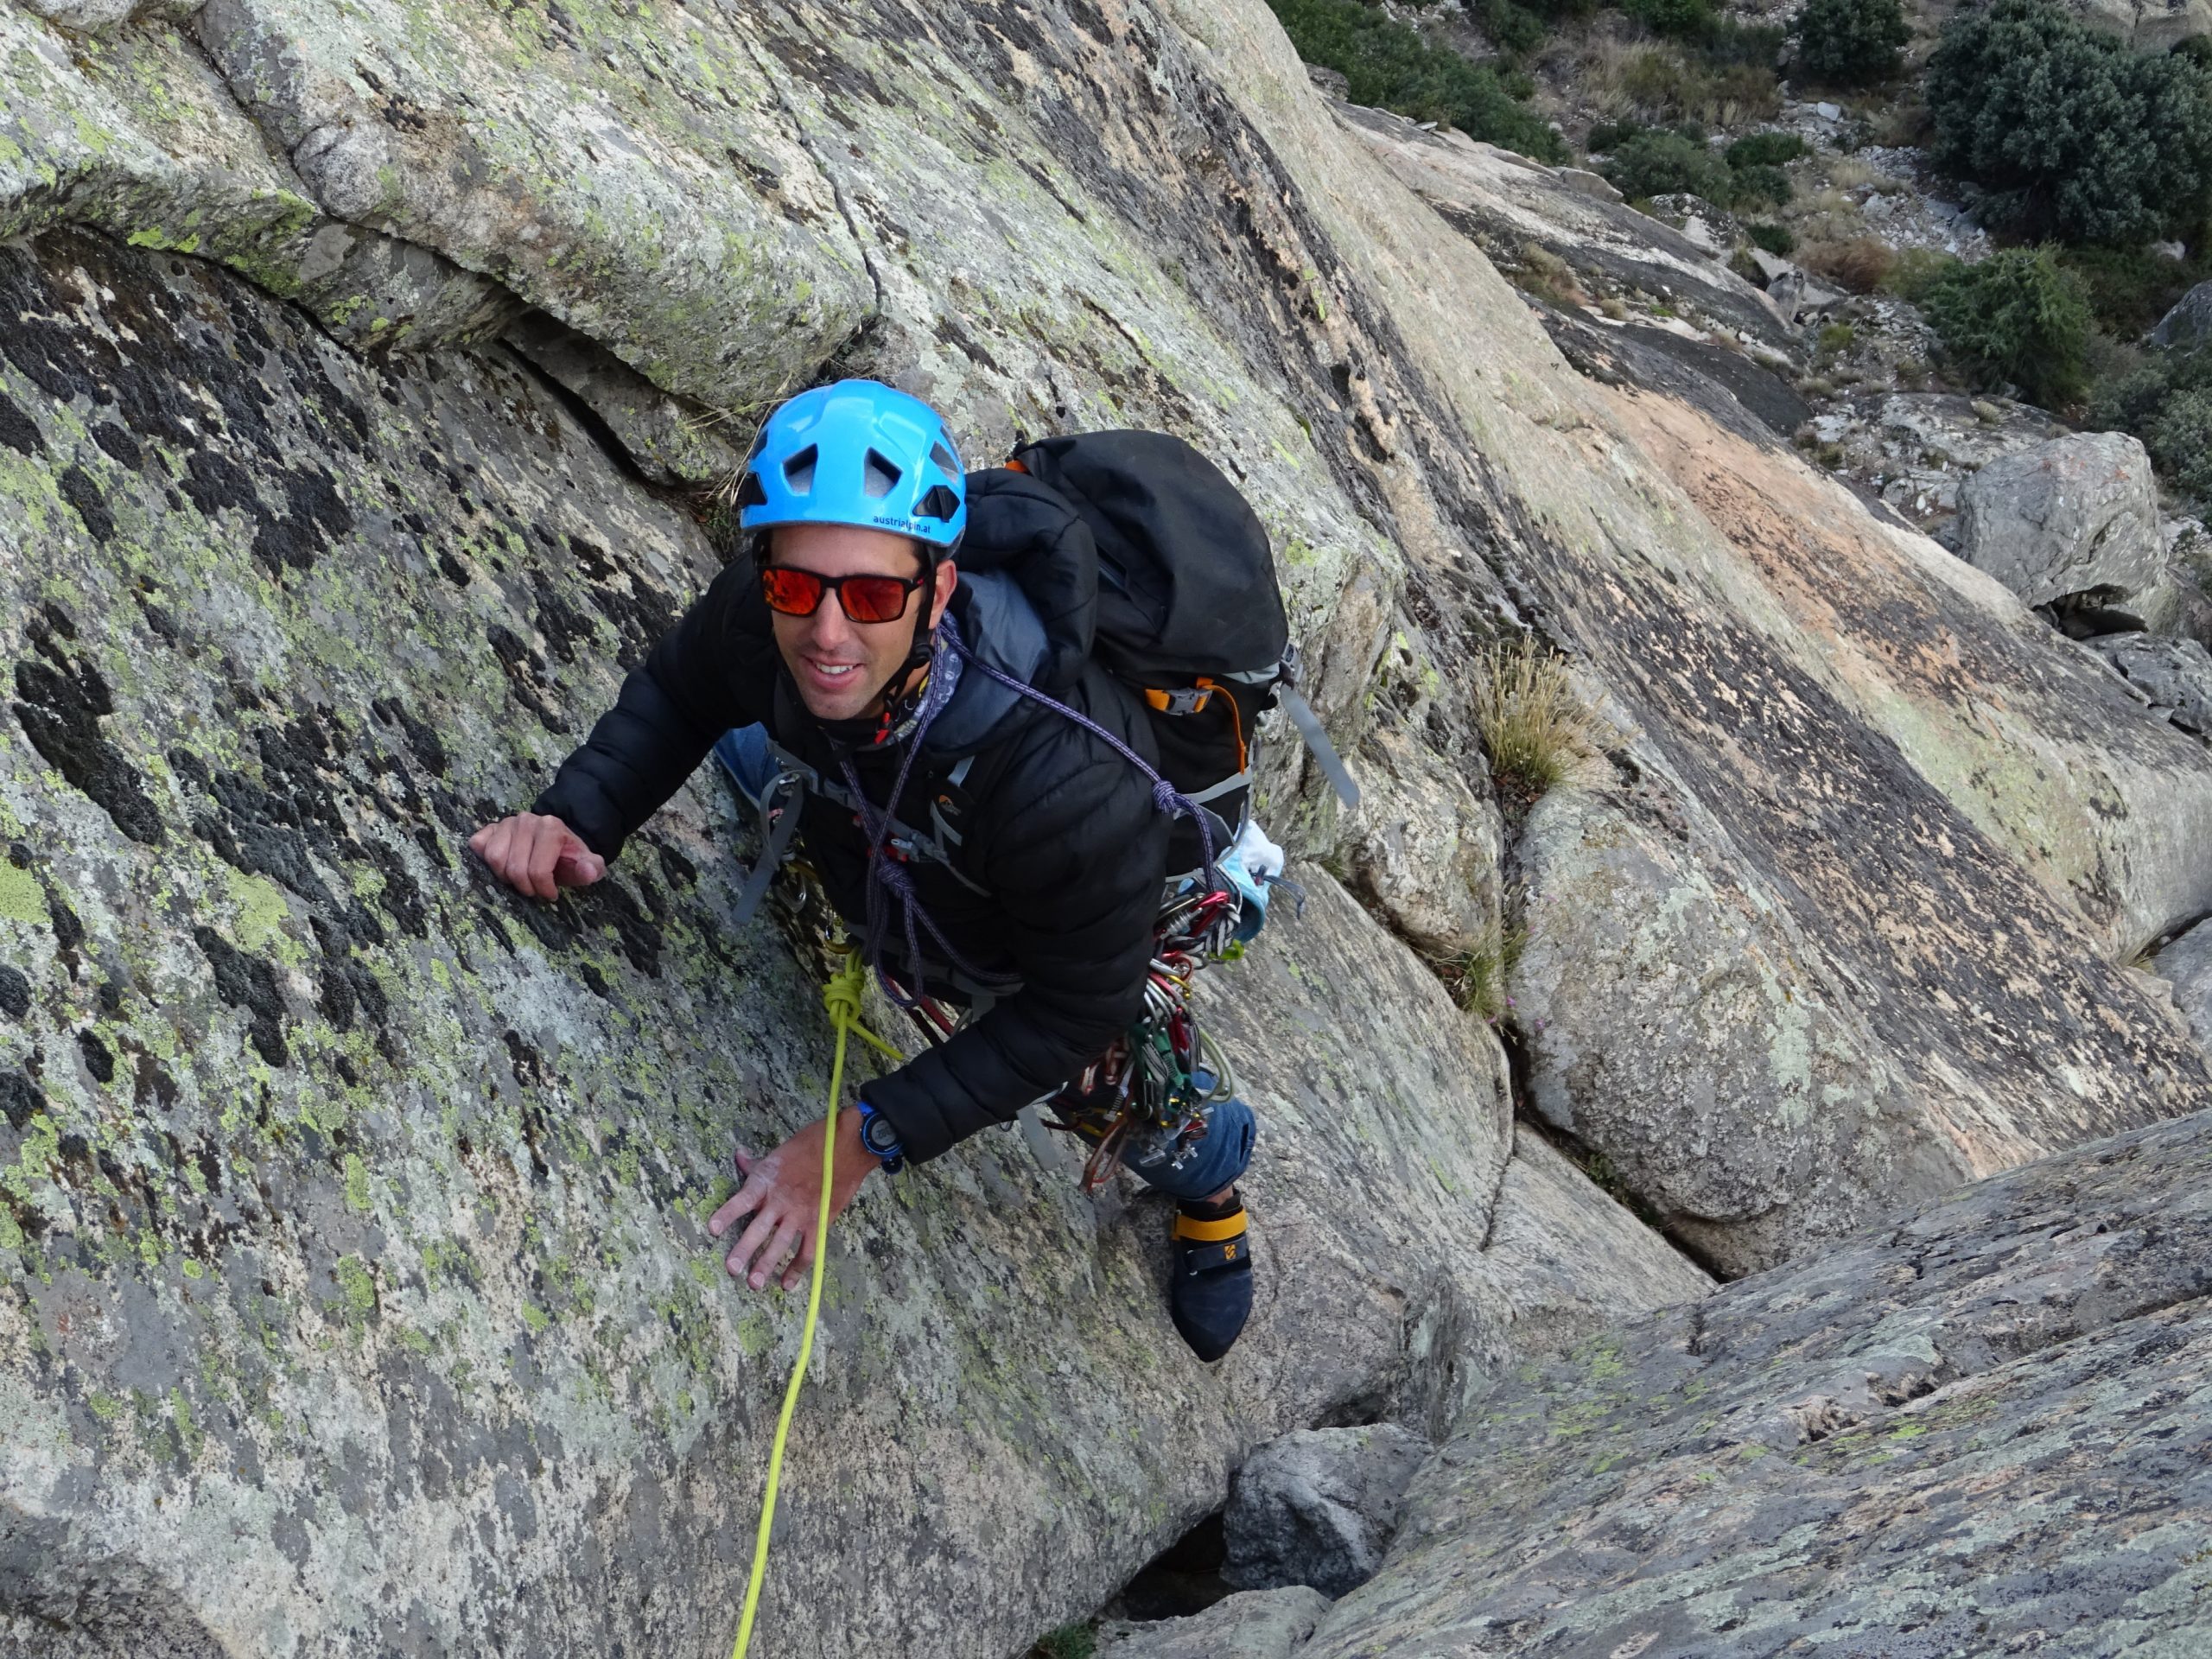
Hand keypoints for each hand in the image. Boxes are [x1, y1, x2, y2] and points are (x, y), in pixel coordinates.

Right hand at [469, 811, 605, 899]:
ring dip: (505, 877)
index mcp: (551, 827)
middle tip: (534, 889)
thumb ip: (591, 868)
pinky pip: (479, 846)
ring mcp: (506, 822)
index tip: (550, 894)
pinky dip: (487, 861)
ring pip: (494, 858)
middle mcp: (526, 820)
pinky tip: (503, 866)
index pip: (538, 870)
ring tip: (520, 879)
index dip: (543, 889)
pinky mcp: (491, 827)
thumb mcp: (587, 864)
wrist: (557, 842)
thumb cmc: (569, 857)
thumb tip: (587, 871)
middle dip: (524, 887)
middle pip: (515, 868)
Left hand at [708, 1113, 873, 1290]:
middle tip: (732, 1269)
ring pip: (781, 1243)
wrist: (847, 1148)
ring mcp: (800, 1214)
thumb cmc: (813, 1144)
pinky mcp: (819, 1223)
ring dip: (767, 1264)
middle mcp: (780, 1200)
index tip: (713, 1229)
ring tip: (753, 1284)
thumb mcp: (780, 1152)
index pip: (743, 1199)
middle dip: (745, 1249)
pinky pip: (807, 1251)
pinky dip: (797, 1269)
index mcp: (768, 1181)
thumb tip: (739, 1156)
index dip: (728, 1213)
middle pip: (759, 1228)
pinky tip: (786, 1285)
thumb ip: (758, 1164)